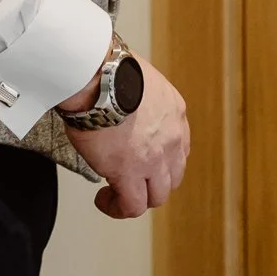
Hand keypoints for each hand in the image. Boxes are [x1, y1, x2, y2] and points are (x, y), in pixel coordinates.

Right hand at [64, 54, 190, 218]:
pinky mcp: (130, 174)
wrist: (97, 75)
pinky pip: (131, 206)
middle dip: (152, 181)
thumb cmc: (107, 67)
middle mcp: (171, 138)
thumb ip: (136, 94)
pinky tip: (104, 201)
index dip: (161, 158)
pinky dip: (118, 208)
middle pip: (172, 175)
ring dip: (137, 198)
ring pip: (156, 196)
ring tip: (115, 195)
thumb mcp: (136, 77)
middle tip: (131, 178)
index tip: (144, 159)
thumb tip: (118, 95)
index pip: (179, 146)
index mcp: (174, 111)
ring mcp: (154, 159)